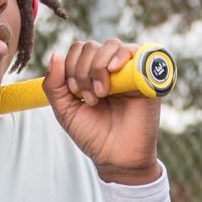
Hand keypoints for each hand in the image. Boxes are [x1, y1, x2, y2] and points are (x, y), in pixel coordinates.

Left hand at [44, 39, 161, 183]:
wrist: (117, 157)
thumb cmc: (93, 135)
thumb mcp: (65, 110)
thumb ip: (54, 84)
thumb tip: (54, 54)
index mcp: (91, 74)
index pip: (78, 49)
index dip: (71, 66)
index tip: (75, 93)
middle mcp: (110, 69)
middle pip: (92, 46)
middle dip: (83, 70)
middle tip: (90, 98)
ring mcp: (129, 72)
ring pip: (112, 45)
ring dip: (99, 66)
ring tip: (102, 93)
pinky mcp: (147, 78)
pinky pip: (137, 51)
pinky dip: (121, 56)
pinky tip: (113, 71)